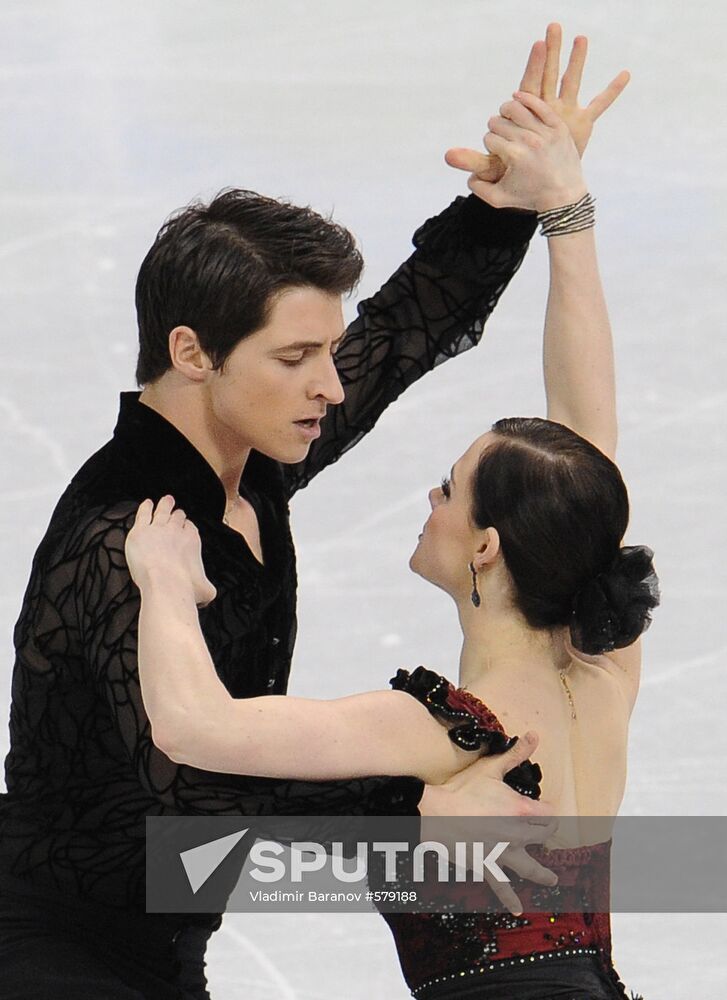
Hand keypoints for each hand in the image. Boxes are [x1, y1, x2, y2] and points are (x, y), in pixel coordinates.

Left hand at [125, 496, 216, 606]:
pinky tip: (146, 504)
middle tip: (177, 512)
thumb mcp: (205, 590)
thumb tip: (209, 594)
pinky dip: (145, 507)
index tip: (186, 528)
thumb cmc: (185, 587)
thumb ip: (207, 588)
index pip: (191, 528)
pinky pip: (144, 513)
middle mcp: (176, 531)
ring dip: (165, 505)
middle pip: (177, 517)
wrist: (165, 584)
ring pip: (162, 511)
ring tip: (166, 500)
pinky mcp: (141, 531)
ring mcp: (158, 528)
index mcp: (192, 540)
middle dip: (177, 515)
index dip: (187, 527)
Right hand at [420, 731, 558, 913]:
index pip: (549, 815)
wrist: (436, 814)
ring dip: (543, 874)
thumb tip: (534, 734)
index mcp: (521, 811)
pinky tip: (516, 909)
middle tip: (547, 836)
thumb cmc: (462, 789)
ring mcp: (502, 853)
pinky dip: (509, 899)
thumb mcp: (491, 769)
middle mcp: (517, 835)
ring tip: (553, 880)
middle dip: (545, 835)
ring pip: (530, 867)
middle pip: (542, 838)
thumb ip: (516, 754)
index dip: (550, 812)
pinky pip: (501, 886)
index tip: (548, 811)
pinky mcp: (487, 866)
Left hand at [445, 23, 629, 183]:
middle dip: (549, 53)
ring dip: (577, 60)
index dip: (530, 71)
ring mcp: (565, 113)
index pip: (524, 89)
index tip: (536, 49)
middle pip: (547, 75)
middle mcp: (544, 109)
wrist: (537, 183)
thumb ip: (472, 160)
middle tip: (551, 27)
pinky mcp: (581, 124)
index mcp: (523, 116)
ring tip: (581, 38)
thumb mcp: (493, 166)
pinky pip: (600, 104)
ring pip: (571, 82)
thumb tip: (446, 157)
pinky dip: (613, 91)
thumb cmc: (513, 173)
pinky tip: (626, 75)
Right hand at [472, 89, 586, 211]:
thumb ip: (478, 189)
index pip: (489, 138)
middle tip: (501, 138)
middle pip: (499, 122)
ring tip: (507, 118)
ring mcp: (545, 132)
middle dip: (495, 130)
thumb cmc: (530, 198)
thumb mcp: (499, 199)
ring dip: (506, 112)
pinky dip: (525, 99)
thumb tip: (468, 176)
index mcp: (513, 157)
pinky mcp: (558, 127)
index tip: (496, 153)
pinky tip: (518, 99)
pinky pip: (538, 104)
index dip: (489, 145)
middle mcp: (529, 142)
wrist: (564, 197)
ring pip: (516, 108)